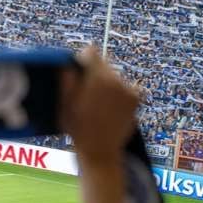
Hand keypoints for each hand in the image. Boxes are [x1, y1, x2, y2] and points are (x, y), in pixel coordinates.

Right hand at [59, 47, 139, 166]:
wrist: (100, 151)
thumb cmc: (78, 128)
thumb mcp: (65, 104)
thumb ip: (67, 80)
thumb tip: (66, 63)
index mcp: (97, 77)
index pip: (91, 51)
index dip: (82, 59)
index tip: (77, 72)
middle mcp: (116, 79)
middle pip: (103, 63)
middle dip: (94, 72)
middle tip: (86, 93)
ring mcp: (129, 88)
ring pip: (114, 76)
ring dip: (106, 83)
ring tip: (98, 104)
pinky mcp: (137, 98)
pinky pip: (126, 87)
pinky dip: (119, 93)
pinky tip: (110, 108)